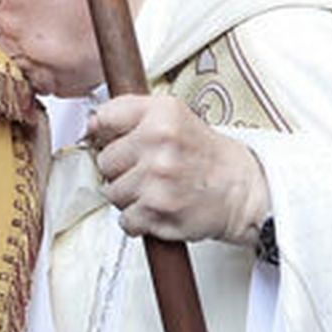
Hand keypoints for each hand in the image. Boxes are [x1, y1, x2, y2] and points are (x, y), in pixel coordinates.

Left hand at [87, 95, 269, 245]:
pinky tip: (157, 207)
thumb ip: (129, 111)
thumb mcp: (172, 115)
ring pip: (111, 192)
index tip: (117, 139)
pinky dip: (138, 220)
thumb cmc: (203, 154)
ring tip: (155, 188)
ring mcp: (157, 180)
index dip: (107, 133)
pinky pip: (125, 220)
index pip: (104, 119)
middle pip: (104, 161)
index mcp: (161, 114)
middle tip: (147, 168)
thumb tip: (90, 124)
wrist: (240, 189)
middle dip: (121, 168)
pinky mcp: (158, 212)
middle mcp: (159, 144)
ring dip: (129, 195)